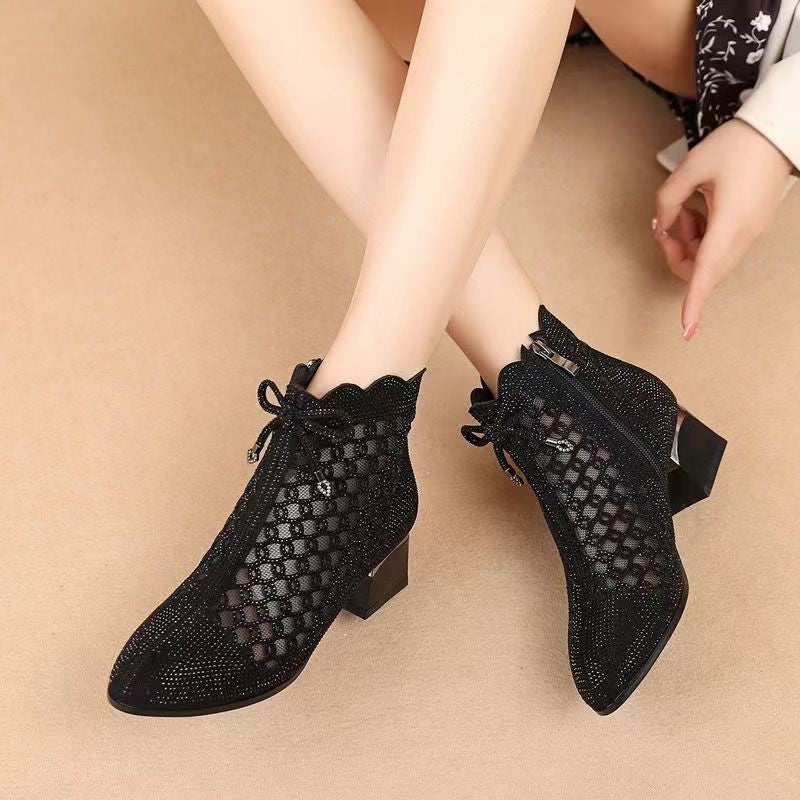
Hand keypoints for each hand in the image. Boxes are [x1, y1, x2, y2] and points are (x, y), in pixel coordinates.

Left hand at [653, 119, 791, 339]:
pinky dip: (701, 239)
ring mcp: (750, 233)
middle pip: (704, 271)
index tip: (687, 329)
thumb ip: (667, 200)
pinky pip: (720, 248)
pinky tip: (696, 213)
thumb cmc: (738, 145)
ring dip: (689, 246)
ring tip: (684, 212)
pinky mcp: (751, 228)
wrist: (777, 131)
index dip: (695, 303)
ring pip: (711, 261)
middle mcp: (744, 235)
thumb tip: (661, 226)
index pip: (707, 272)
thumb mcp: (691, 167)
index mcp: (730, 223)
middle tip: (667, 226)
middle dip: (677, 257)